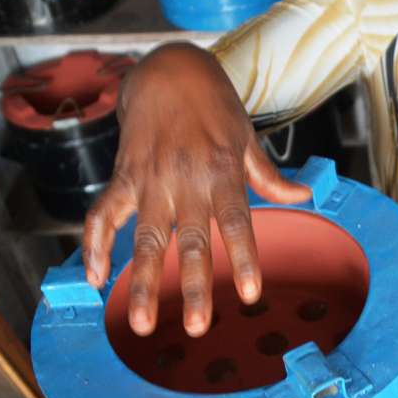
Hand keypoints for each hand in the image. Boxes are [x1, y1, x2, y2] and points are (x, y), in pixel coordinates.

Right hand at [82, 43, 310, 337]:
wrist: (168, 69)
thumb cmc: (213, 105)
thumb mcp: (247, 137)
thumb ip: (268, 175)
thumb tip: (303, 196)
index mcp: (221, 173)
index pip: (236, 223)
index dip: (242, 258)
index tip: (249, 293)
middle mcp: (185, 181)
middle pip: (190, 242)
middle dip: (192, 287)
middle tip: (197, 328)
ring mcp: (150, 181)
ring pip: (145, 240)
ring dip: (142, 283)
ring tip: (142, 324)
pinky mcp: (123, 176)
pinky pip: (103, 215)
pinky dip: (94, 246)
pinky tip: (95, 279)